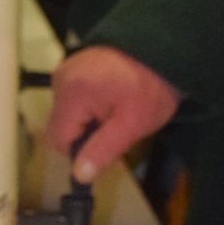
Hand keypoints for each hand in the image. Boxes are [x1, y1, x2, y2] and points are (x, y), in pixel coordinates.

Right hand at [45, 46, 183, 181]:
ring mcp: (66, 70)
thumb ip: (103, 150)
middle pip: (60, 127)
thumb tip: (79, 176)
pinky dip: (88, 106)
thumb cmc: (152, 86)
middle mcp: (61, 79)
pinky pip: (72, 99)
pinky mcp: (75, 67)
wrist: (164, 48)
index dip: (81, 151)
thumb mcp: (133, 124)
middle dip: (85, 135)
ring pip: (67, 114)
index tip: (107, 146)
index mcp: (72, 93)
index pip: (59, 140)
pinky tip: (111, 99)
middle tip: (115, 128)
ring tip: (116, 111)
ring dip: (87, 121)